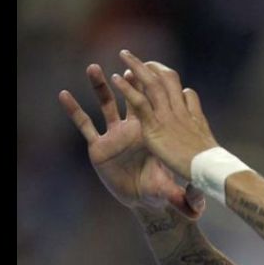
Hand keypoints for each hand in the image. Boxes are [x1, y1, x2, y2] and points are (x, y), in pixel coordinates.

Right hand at [59, 64, 204, 217]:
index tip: (142, 69)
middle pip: (132, 96)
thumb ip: (185, 199)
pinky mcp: (99, 147)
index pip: (151, 104)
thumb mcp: (174, 192)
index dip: (146, 87)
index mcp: (153, 132)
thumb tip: (200, 208)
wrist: (145, 199)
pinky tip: (64, 95)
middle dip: (129, 77)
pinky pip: (84, 125)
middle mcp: (134, 129)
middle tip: (125, 56)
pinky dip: (74, 111)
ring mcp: (115, 135)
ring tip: (93, 68)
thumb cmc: (161, 188)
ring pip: (107, 104)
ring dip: (99, 86)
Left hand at [110, 50, 217, 179]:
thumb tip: (202, 131)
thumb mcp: (206, 151)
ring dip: (137, 67)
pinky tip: (116, 77)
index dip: (175, 87)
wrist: (208, 169)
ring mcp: (167, 116)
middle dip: (153, 67)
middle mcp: (181, 112)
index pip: (186, 94)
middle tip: (140, 59)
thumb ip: (199, 138)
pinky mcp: (154, 126)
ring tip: (124, 54)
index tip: (164, 80)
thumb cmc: (210, 166)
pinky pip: (139, 102)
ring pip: (152, 84)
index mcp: (194, 118)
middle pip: (168, 80)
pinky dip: (128, 88)